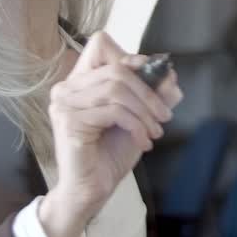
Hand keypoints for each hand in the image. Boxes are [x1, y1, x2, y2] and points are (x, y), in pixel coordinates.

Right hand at [38, 32, 181, 236]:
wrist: (91, 191)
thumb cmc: (110, 154)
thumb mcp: (138, 119)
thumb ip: (152, 96)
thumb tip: (172, 76)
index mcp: (79, 81)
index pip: (101, 45)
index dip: (131, 56)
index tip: (155, 79)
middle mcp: (66, 88)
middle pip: (116, 69)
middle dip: (148, 92)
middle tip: (165, 115)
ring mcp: (64, 104)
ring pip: (117, 90)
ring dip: (145, 112)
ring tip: (155, 132)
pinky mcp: (69, 121)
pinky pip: (113, 111)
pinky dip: (136, 125)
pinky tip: (143, 142)